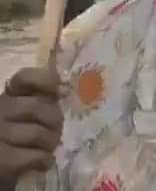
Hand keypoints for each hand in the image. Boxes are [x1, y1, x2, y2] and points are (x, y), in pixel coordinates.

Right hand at [0, 68, 63, 182]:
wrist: (3, 163)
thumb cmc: (19, 139)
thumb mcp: (28, 116)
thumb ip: (41, 103)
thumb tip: (64, 91)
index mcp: (8, 96)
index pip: (24, 78)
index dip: (45, 80)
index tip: (59, 92)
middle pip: (37, 107)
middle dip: (55, 122)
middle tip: (57, 133)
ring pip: (36, 133)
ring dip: (50, 143)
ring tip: (49, 149)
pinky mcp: (0, 157)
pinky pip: (32, 156)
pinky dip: (44, 159)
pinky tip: (44, 162)